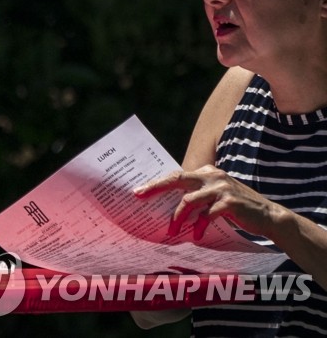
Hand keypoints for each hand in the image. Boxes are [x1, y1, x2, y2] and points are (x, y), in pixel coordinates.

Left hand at [134, 165, 283, 239]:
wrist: (268, 216)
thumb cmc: (236, 208)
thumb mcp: (215, 196)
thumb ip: (196, 195)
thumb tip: (168, 203)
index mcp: (207, 172)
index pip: (177, 175)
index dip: (157, 182)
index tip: (138, 190)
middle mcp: (213, 176)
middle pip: (178, 179)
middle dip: (156, 187)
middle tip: (140, 196)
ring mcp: (222, 188)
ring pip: (189, 200)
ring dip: (178, 217)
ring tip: (172, 232)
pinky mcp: (230, 203)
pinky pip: (206, 215)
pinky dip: (198, 226)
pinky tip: (195, 236)